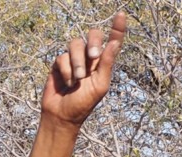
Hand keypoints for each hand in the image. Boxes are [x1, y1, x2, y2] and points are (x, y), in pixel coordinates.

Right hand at [42, 11, 126, 126]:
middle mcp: (89, 58)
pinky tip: (67, 84)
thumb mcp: (100, 86)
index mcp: (103, 64)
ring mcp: (74, 59)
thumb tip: (114, 43)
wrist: (62, 116)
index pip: (112, 41)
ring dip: (77, 63)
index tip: (121, 15)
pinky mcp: (60, 63)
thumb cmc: (84, 104)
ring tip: (78, 80)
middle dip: (93, 42)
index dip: (117, 28)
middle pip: (92, 35)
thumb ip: (106, 64)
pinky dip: (66, 71)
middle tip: (93, 56)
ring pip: (75, 44)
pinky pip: (62, 57)